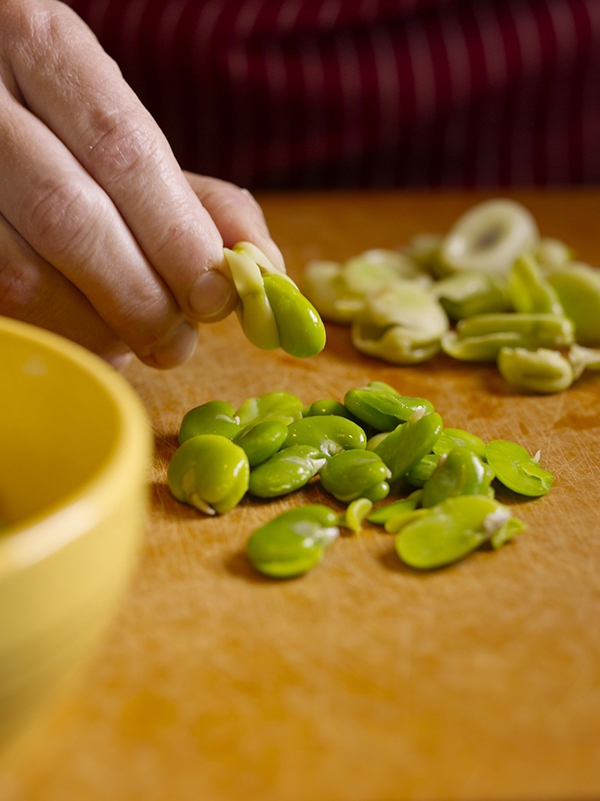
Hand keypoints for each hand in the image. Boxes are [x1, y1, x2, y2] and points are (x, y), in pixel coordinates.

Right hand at [0, 0, 283, 368]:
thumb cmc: (64, 135)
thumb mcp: (128, 141)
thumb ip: (199, 201)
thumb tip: (266, 269)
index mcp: (42, 46)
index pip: (123, 149)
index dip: (175, 236)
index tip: (214, 297)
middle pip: (70, 216)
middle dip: (139, 297)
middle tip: (176, 341)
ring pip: (22, 272)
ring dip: (95, 327)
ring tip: (134, 340)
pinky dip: (57, 332)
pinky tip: (87, 331)